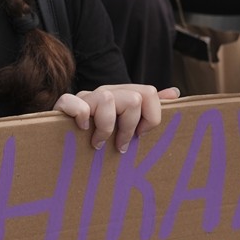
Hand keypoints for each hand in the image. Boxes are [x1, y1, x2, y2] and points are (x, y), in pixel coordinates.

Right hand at [55, 85, 180, 152]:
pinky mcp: (64, 105)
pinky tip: (81, 129)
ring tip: (99, 144)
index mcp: (124, 94)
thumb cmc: (101, 136)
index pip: (149, 93)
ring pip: (107, 99)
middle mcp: (107, 92)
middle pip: (133, 99)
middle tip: (121, 147)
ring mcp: (85, 97)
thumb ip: (151, 108)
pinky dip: (80, 116)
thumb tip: (175, 93)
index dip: (150, 118)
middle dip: (129, 128)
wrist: (65, 141)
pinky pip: (74, 102)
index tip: (140, 135)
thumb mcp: (127, 124)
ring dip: (105, 128)